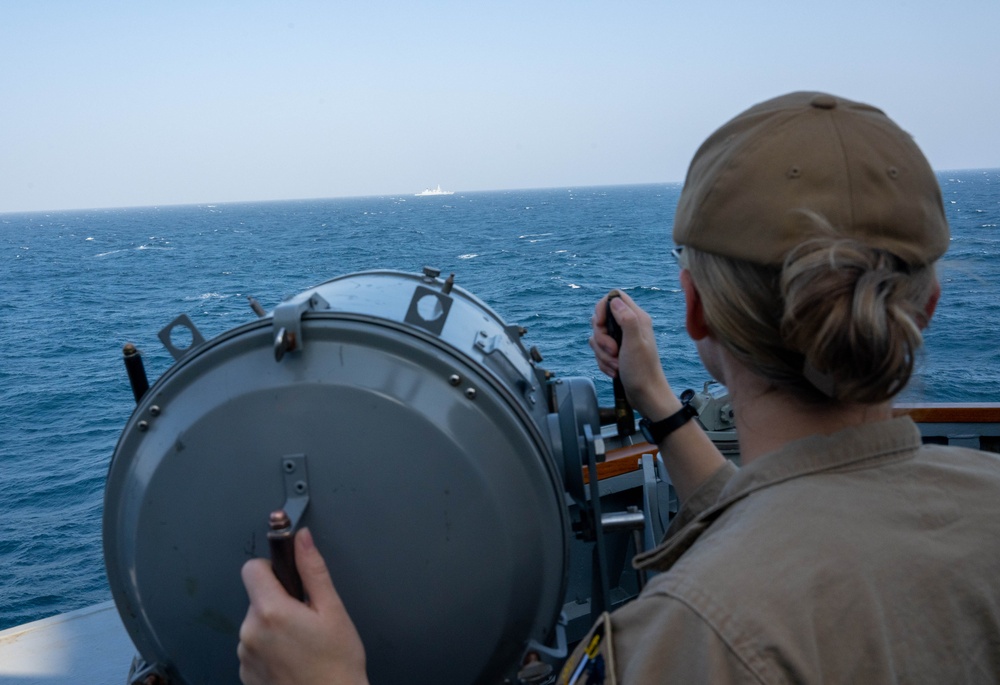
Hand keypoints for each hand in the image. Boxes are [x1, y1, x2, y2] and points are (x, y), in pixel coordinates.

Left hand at [238, 528, 368, 684]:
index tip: (291, 581)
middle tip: (307, 619)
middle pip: (257, 597)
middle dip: (279, 601)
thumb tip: (301, 539)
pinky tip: (292, 659)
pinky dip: (269, 648)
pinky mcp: (245, 673)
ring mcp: (245, 655)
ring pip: (256, 623)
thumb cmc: (337, 663)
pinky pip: (254, 646)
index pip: (252, 568)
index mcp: (271, 611)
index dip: (273, 568)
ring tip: (302, 643)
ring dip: (274, 626)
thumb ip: (313, 570)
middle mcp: (250, 632)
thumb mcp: (333, 610)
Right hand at [589, 291, 680, 421]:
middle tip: (613, 351)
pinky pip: (599, 351)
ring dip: (602, 353)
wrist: (645, 395)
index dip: (602, 308)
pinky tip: (614, 371)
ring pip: (598, 337)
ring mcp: (622, 340)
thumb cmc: (643, 371)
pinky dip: (603, 362)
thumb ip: (626, 319)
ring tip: (616, 364)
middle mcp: (630, 326)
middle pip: (602, 319)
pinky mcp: (617, 352)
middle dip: (601, 337)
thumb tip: (613, 300)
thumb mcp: (634, 343)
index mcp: (637, 318)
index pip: (614, 297)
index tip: (601, 325)